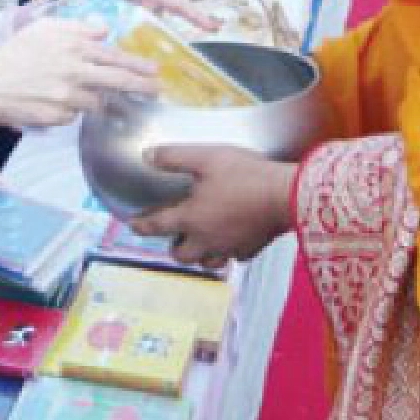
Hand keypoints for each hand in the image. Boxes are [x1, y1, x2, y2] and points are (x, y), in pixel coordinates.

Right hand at [0, 18, 158, 129]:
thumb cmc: (14, 54)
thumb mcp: (44, 28)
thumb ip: (77, 28)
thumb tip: (103, 30)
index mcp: (74, 46)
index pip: (114, 56)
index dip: (137, 65)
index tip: (154, 70)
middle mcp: (75, 71)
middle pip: (119, 81)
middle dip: (142, 86)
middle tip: (157, 90)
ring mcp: (69, 96)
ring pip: (96, 101)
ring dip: (94, 99)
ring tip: (74, 92)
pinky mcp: (60, 116)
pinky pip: (74, 115)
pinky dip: (70, 110)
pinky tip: (52, 102)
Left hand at [131, 146, 296, 265]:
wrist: (286, 195)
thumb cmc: (245, 175)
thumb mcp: (205, 157)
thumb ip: (173, 157)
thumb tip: (147, 156)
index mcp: (191, 218)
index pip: (157, 225)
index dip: (141, 225)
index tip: (133, 225)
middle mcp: (206, 239)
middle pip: (180, 255)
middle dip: (174, 246)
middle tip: (174, 233)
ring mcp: (229, 248)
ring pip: (206, 262)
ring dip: (200, 253)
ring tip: (201, 240)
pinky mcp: (251, 249)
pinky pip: (233, 257)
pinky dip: (228, 251)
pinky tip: (232, 238)